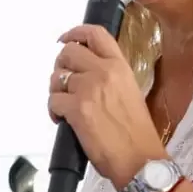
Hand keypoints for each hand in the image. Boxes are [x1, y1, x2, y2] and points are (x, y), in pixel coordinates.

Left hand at [47, 24, 166, 189]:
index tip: (65, 39)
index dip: (75, 32)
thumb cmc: (137, 132)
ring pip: (56, 77)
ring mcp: (88, 89)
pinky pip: (53, 100)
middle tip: (64, 83)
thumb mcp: (130, 92)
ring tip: (65, 106)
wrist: (139, 158)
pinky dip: (53, 111)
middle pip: (68, 52)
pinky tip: (63, 120)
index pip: (95, 34)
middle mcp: (104, 72)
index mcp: (120, 66)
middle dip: (60, 66)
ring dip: (55, 91)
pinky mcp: (76, 109)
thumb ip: (110, 77)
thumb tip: (85, 73)